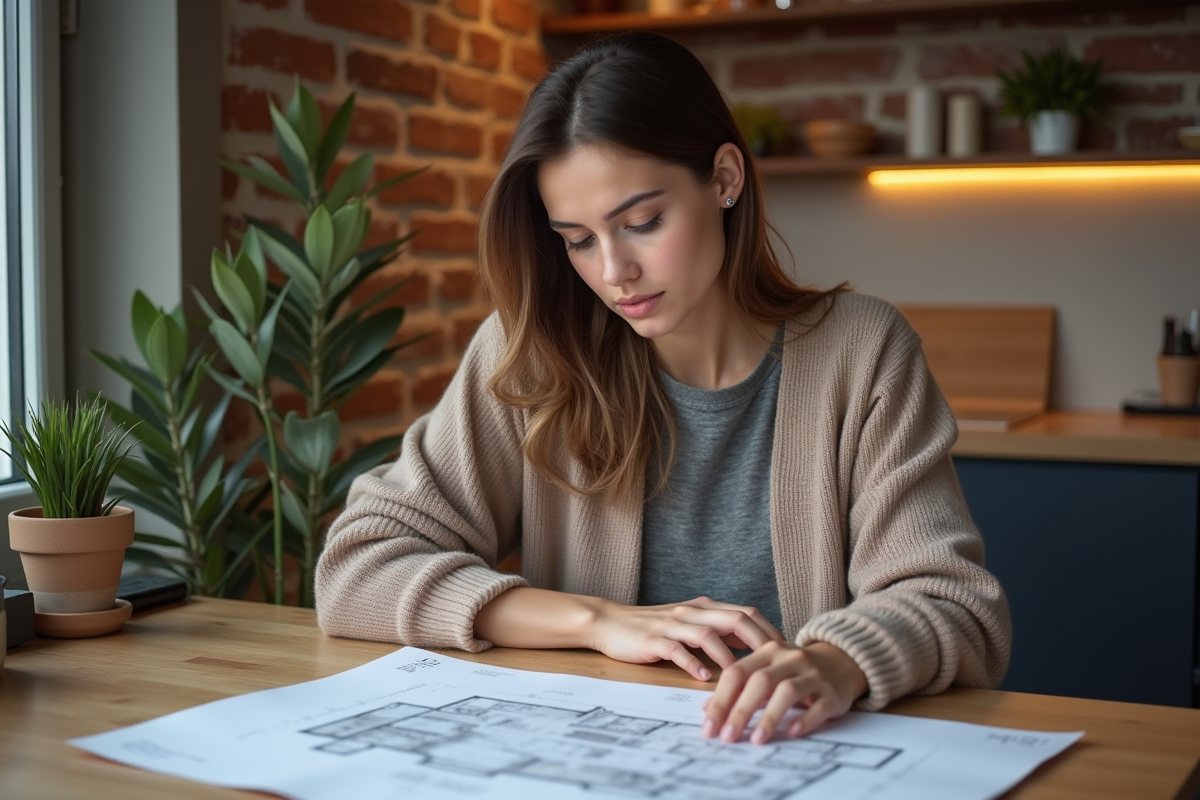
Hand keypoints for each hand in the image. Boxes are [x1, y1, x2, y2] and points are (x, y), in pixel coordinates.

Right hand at [588, 596, 784, 681]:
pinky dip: (692, 663)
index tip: (786, 652)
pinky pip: (676, 650)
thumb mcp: (689, 624)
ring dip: (728, 656)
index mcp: (704, 607)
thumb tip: (752, 646)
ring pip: (707, 634)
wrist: (611, 623)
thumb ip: (718, 631)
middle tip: (776, 665)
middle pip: (734, 619)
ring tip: (743, 676)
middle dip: (759, 642)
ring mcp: (672, 625)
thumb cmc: (652, 628)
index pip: (746, 612)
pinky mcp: (653, 639)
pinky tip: (704, 678)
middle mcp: (691, 612)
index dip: (769, 630)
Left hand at [701, 641, 866, 744]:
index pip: (737, 673)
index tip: (709, 727)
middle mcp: (789, 658)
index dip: (720, 700)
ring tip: (756, 740)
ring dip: (769, 717)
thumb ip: (739, 686)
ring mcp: (812, 673)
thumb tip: (707, 709)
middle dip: (740, 711)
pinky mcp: (832, 692)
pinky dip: (804, 720)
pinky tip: (791, 732)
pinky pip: (818, 706)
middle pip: (759, 682)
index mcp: (767, 651)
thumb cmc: (794, 670)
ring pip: (787, 692)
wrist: (840, 662)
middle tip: (726, 737)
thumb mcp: (766, 670)